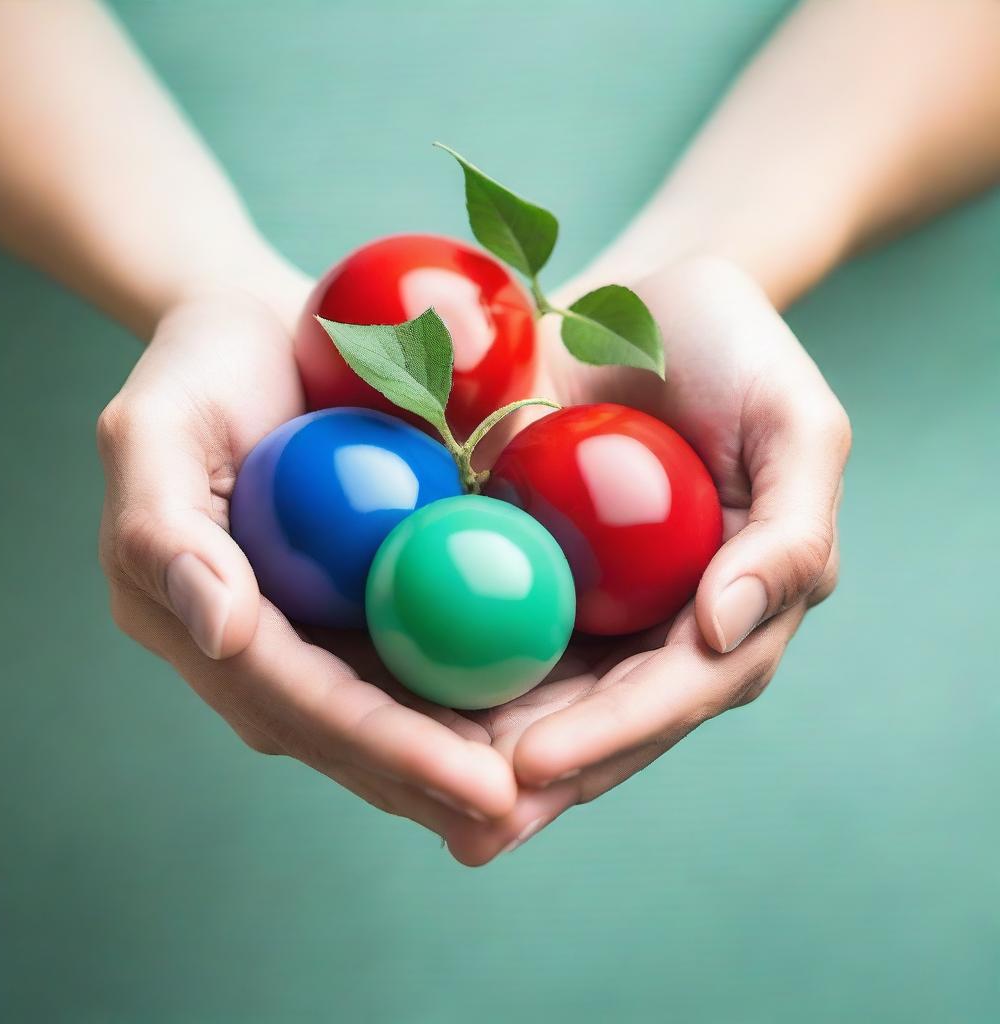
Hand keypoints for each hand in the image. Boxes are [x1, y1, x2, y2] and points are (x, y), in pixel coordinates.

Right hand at [96, 282, 516, 833]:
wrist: (257, 337)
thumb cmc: (201, 373)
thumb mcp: (155, 430)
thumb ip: (165, 533)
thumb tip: (222, 633)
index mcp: (206, 626)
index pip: (304, 706)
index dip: (390, 752)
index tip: (482, 784)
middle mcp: (268, 650)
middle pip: (359, 737)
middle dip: (441, 786)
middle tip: (535, 812)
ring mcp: (321, 631)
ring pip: (400, 716)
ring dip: (473, 761)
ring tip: (557, 793)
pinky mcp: (371, 599)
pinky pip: (431, 655)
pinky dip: (488, 691)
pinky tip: (556, 712)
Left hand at [444, 256, 850, 864]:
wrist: (642, 299)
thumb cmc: (733, 353)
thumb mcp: (796, 427)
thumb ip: (789, 533)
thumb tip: (724, 628)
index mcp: (725, 608)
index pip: (672, 693)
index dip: (610, 737)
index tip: (533, 764)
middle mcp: (653, 626)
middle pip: (596, 722)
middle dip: (535, 781)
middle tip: (465, 826)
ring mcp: (586, 604)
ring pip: (533, 695)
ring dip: (477, 753)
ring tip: (413, 796)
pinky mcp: (523, 565)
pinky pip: (479, 625)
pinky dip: (440, 672)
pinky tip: (381, 706)